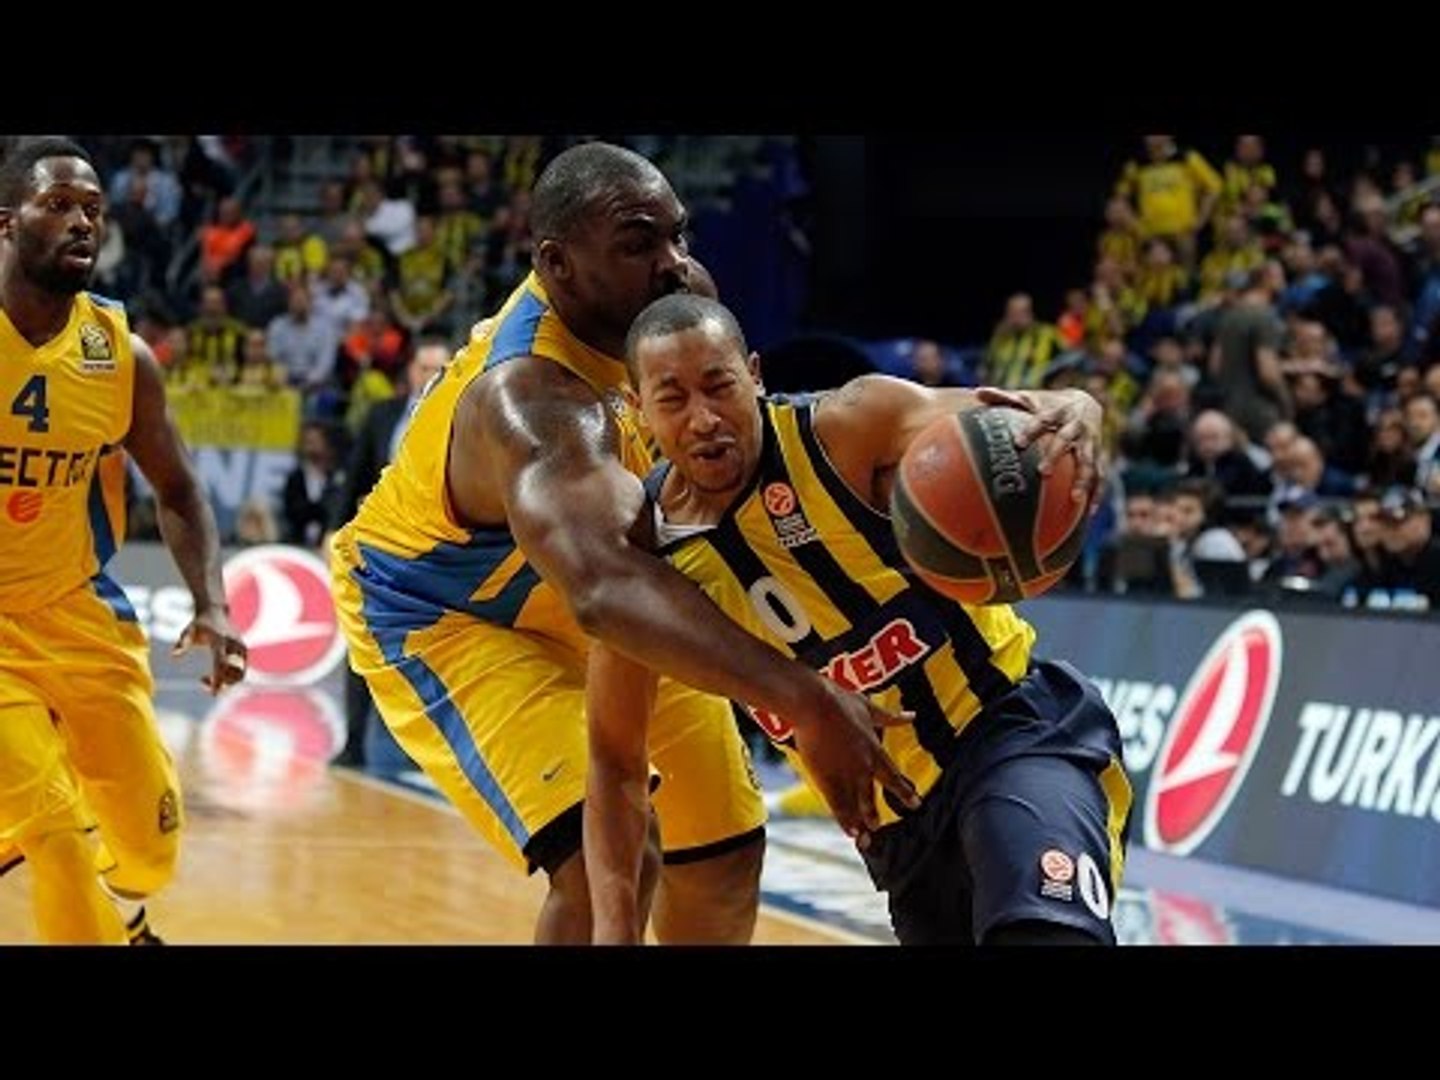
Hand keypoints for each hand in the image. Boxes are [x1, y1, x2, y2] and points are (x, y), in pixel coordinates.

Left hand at [173, 607, 247, 694]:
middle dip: (222, 683)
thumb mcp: (188, 630)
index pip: (222, 664)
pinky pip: (240, 672)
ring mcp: (241, 650)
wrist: (215, 611)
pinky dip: (229, 678)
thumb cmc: (199, 624)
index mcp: (221, 641)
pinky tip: (213, 675)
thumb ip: (182, 642)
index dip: (218, 679)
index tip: (213, 692)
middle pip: (235, 673)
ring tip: (206, 679)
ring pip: (240, 675)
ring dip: (225, 683)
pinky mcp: (243, 653)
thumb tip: (174, 655)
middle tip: (203, 681)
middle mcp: (235, 646)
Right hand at [789, 679, 918, 848]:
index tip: (915, 803)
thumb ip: (890, 718)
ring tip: (866, 838)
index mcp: (875, 750)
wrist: (814, 703)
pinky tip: (850, 833)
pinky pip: (837, 805)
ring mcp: (846, 775)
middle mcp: (864, 767)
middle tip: (879, 827)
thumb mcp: (869, 708)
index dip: (904, 791)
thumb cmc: (840, 701)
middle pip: (872, 796)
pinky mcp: (827, 778)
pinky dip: (844, 820)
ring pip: (857, 805)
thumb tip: (912, 715)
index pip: (893, 776)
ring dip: (862, 822)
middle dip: (875, 813)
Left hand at [976, 386, 1103, 511]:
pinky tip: (1088, 513)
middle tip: (1042, 473)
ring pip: (1089, 461)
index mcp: (1057, 411)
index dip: (1032, 430)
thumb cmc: (1048, 405)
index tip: (1018, 442)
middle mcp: (1076, 426)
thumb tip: (977, 392)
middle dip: (1056, 456)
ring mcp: (1090, 442)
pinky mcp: (1099, 456)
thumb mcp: (1029, 399)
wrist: (1087, 403)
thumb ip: (1004, 398)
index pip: (1043, 419)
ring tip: (1075, 499)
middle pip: (1066, 440)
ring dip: (1083, 480)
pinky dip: (1096, 493)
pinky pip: (1100, 476)